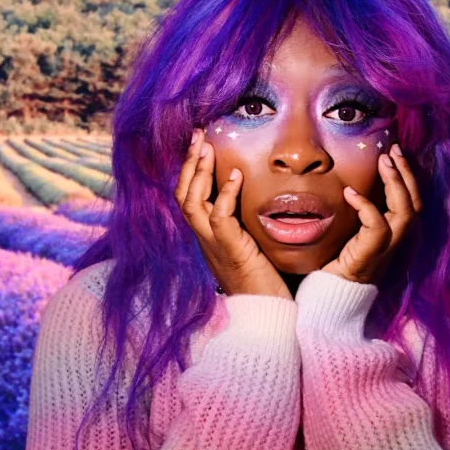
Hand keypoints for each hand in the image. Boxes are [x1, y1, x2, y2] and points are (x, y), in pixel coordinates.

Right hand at [175, 128, 292, 299]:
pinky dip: (225, 193)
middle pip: (182, 195)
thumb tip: (261, 198)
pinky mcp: (230, 250)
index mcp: (208, 238)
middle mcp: (204, 240)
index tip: (200, 144)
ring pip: (192, 202)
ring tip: (207, 146)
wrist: (267, 315)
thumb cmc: (265, 284)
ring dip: (199, 172)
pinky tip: (237, 174)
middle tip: (198, 134)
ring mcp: (214, 245)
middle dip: (188, 162)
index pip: (188, 198)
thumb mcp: (252, 247)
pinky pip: (219, 217)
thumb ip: (248, 225)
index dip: (190, 171)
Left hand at [322, 143, 422, 285]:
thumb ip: (358, 212)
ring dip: (395, 184)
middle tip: (393, 150)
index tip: (395, 154)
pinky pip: (376, 225)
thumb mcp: (351, 231)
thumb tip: (347, 182)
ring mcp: (386, 247)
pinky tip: (350, 192)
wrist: (332, 294)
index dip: (407, 177)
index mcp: (393, 233)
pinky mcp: (371, 253)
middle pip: (414, 203)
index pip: (411, 202)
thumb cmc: (338, 263)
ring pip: (404, 212)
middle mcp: (395, 240)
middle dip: (406, 173)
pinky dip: (365, 206)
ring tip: (383, 162)